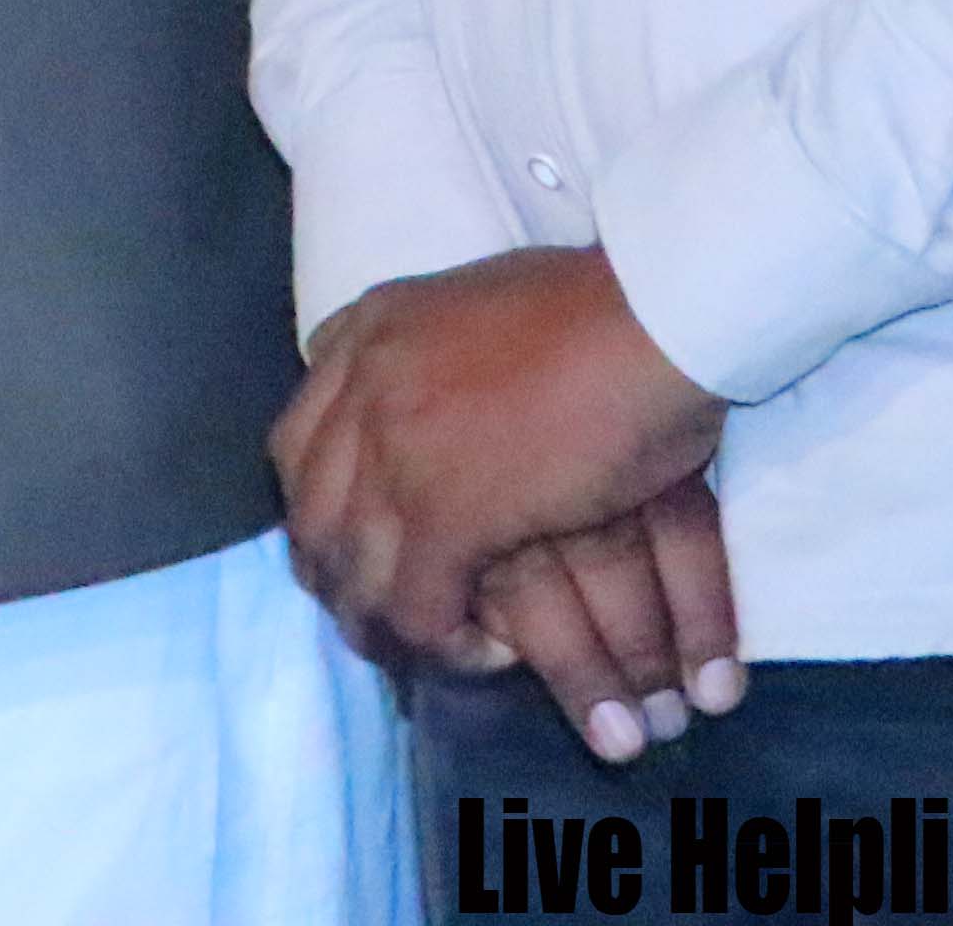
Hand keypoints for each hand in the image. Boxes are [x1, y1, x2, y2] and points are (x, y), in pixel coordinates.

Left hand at [274, 249, 736, 745]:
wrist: (655, 317)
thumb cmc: (605, 307)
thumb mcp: (487, 300)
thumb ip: (443, 343)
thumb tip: (445, 380)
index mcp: (369, 330)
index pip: (297, 438)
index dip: (318, 502)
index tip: (350, 540)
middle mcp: (364, 388)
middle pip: (309, 512)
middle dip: (334, 574)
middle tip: (376, 614)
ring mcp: (396, 452)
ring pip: (352, 570)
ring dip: (384, 622)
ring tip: (430, 649)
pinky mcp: (448, 514)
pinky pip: (415, 608)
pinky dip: (444, 643)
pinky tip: (488, 653)